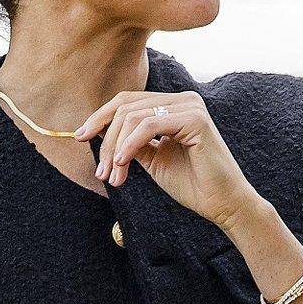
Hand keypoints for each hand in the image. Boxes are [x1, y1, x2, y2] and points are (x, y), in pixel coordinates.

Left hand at [75, 90, 263, 230]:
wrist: (223, 204)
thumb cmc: (192, 184)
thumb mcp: (153, 159)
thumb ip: (131, 142)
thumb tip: (99, 130)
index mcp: (175, 105)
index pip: (128, 101)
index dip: (100, 117)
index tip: (79, 137)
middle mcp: (184, 100)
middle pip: (126, 106)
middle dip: (105, 138)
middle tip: (100, 171)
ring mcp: (190, 106)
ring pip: (133, 117)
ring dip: (115, 149)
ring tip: (113, 176)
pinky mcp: (195, 119)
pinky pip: (149, 126)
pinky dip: (129, 145)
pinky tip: (123, 165)